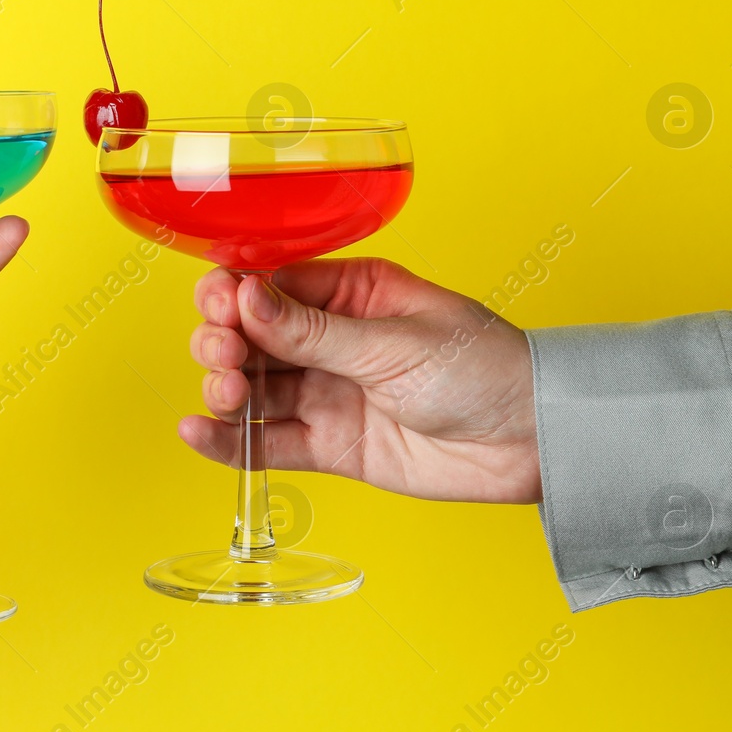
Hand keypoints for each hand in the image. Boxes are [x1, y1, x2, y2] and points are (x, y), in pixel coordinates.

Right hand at [181, 258, 540, 503]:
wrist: (532, 440)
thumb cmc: (484, 369)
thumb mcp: (393, 341)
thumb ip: (313, 330)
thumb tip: (246, 297)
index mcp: (351, 292)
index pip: (271, 285)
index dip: (234, 294)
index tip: (220, 306)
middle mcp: (331, 341)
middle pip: (249, 336)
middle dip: (222, 342)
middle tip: (225, 355)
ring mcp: (327, 393)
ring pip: (252, 388)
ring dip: (223, 389)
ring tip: (225, 394)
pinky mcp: (331, 446)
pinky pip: (269, 441)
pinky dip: (229, 441)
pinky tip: (198, 433)